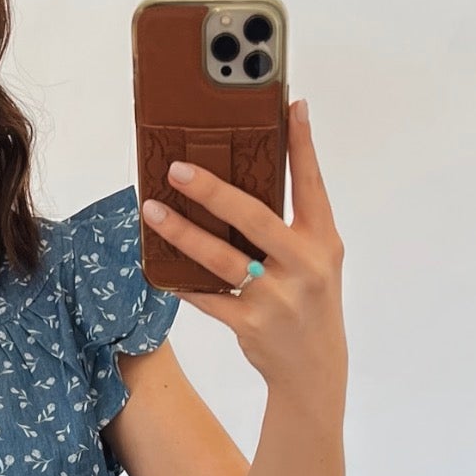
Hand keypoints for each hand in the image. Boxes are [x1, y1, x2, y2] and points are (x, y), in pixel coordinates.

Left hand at [141, 99, 345, 402]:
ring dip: (183, 232)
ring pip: (221, 258)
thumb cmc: (308, 303)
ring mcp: (277, 297)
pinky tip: (161, 266)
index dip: (302, 144)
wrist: (315, 369)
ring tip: (152, 210)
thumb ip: (292, 223)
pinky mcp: (251, 324)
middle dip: (212, 191)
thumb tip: (246, 180)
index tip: (290, 106)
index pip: (312, 184)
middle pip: (253, 217)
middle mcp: (304, 265)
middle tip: (177, 168)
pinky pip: (208, 297)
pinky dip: (183, 281)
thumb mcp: (317, 261)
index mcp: (323, 241)